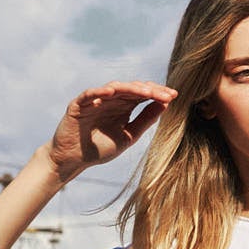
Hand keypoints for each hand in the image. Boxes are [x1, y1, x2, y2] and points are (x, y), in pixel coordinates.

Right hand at [48, 81, 173, 182]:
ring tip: (145, 91)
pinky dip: (98, 92)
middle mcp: (110, 100)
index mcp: (123, 107)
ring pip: (114, 88)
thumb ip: (145, 121)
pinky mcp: (78, 105)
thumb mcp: (128, 136)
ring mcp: (94, 101)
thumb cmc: (99, 149)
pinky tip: (111, 93)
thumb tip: (165, 105)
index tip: (174, 96)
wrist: (73, 160)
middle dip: (150, 90)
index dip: (157, 93)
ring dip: (130, 88)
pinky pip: (89, 95)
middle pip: (132, 89)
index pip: (142, 95)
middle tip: (166, 94)